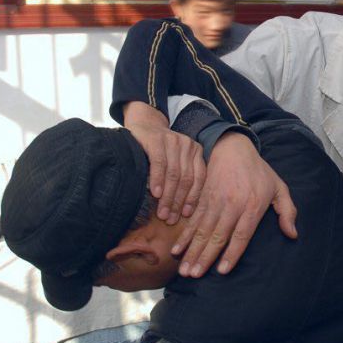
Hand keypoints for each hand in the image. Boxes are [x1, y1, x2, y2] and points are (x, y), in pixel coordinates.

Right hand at [123, 101, 205, 224]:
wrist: (144, 123)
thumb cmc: (159, 149)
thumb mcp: (175, 161)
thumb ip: (181, 178)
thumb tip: (181, 211)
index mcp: (196, 152)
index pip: (198, 179)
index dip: (192, 199)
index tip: (185, 215)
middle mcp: (188, 145)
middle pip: (186, 179)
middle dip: (178, 202)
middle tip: (170, 219)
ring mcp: (174, 141)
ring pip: (174, 174)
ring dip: (168, 196)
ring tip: (162, 213)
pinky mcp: (158, 140)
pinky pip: (160, 164)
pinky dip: (158, 180)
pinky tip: (155, 194)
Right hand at [173, 131, 297, 277]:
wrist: (233, 147)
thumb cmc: (259, 171)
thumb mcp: (279, 187)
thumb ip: (288, 211)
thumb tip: (292, 234)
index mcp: (252, 205)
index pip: (241, 234)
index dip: (231, 253)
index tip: (222, 271)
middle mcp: (232, 204)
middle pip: (217, 235)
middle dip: (204, 257)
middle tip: (194, 276)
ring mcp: (215, 201)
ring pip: (202, 230)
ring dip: (192, 251)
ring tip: (184, 269)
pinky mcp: (203, 197)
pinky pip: (192, 220)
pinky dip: (184, 236)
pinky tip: (176, 250)